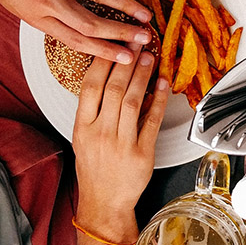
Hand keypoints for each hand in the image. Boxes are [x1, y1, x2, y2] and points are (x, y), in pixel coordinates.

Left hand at [0, 0, 152, 63]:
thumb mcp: (19, 4)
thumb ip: (46, 13)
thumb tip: (72, 21)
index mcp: (39, 17)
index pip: (77, 40)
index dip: (105, 51)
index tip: (126, 58)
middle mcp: (46, 1)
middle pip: (91, 23)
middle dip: (121, 33)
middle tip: (145, 38)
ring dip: (124, 4)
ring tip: (145, 12)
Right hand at [73, 46, 168, 238]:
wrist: (104, 202)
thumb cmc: (95, 169)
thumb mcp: (83, 138)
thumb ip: (94, 111)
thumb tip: (110, 78)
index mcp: (82, 127)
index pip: (90, 86)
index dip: (103, 62)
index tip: (113, 44)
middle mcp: (100, 133)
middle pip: (114, 89)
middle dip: (126, 61)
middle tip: (136, 42)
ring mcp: (121, 143)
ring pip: (134, 101)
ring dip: (143, 76)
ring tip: (149, 57)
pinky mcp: (142, 153)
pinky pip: (152, 121)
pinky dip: (159, 100)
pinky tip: (163, 84)